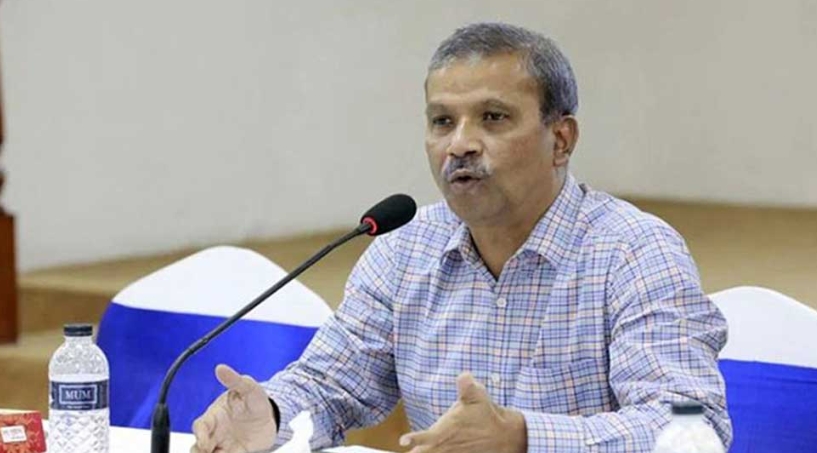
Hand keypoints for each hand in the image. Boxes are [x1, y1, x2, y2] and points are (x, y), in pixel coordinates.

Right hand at [191, 364, 277, 452]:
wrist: (271, 414)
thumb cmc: (255, 399)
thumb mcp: (248, 388)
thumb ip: (235, 380)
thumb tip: (221, 368)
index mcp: (214, 415)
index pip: (200, 426)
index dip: (200, 435)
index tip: (205, 442)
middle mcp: (216, 431)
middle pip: (198, 445)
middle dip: (199, 452)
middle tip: (208, 452)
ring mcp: (224, 443)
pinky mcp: (235, 452)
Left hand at [399, 372, 526, 452]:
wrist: (505, 436)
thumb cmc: (486, 414)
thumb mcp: (478, 396)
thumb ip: (467, 386)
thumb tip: (464, 375)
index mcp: (445, 431)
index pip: (426, 437)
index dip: (415, 439)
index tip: (403, 441)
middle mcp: (445, 447)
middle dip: (415, 452)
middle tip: (406, 451)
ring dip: (421, 452)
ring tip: (413, 451)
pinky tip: (424, 450)